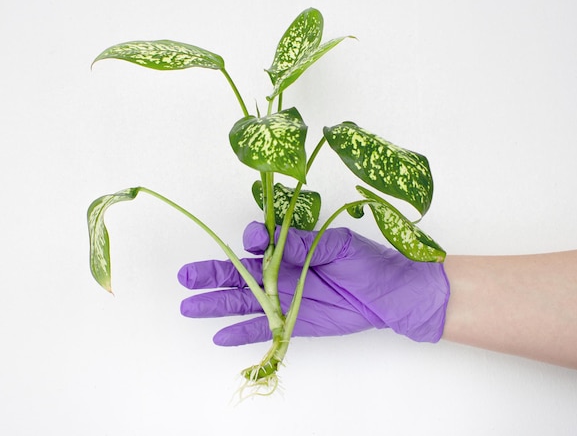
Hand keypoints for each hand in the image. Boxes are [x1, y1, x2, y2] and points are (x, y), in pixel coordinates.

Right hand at [178, 222, 449, 345]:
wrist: (393, 296)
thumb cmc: (370, 263)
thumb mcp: (339, 246)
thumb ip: (305, 244)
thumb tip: (274, 240)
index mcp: (292, 248)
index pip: (259, 243)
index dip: (251, 241)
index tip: (253, 240)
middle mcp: (282, 271)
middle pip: (239, 273)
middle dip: (211, 274)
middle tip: (184, 276)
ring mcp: (284, 298)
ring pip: (242, 301)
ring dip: (215, 303)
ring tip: (188, 306)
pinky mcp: (292, 322)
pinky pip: (261, 328)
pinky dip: (239, 333)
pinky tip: (218, 335)